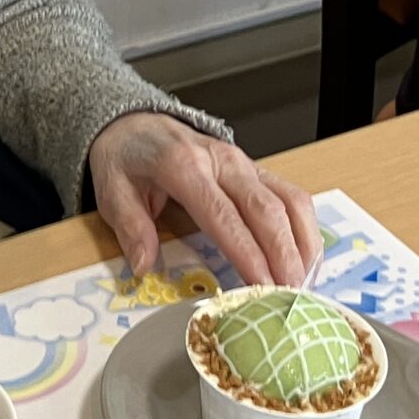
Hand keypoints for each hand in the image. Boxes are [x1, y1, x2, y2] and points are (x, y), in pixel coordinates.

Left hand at [88, 112, 321, 287]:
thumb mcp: (112, 189)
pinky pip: (292, 196)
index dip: (247, 252)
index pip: (223, 215)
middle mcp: (223, 162)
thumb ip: (130, 226)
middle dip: (284, 255)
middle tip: (292, 295)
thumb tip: (144, 265)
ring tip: (305, 284)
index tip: (263, 284)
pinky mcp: (256, 170)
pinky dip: (305, 230)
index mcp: (185, 167)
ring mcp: (245, 164)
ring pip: (289, 200)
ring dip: (303, 244)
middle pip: (266, 209)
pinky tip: (306, 260)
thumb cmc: (127, 157)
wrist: (136, 123)